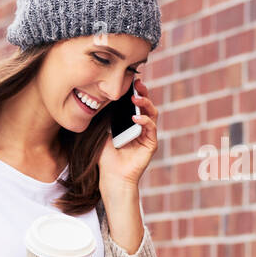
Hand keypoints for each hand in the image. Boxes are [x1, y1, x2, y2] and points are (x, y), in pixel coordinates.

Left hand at [97, 76, 157, 191]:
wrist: (111, 176)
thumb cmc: (105, 156)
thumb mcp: (103, 131)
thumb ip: (106, 117)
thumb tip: (103, 97)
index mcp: (130, 122)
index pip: (135, 103)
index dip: (135, 91)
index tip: (130, 80)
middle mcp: (141, 127)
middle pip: (146, 105)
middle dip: (143, 93)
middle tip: (137, 83)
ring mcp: (148, 135)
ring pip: (152, 114)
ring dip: (145, 104)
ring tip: (135, 98)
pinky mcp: (151, 144)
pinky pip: (151, 129)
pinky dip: (145, 121)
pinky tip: (136, 118)